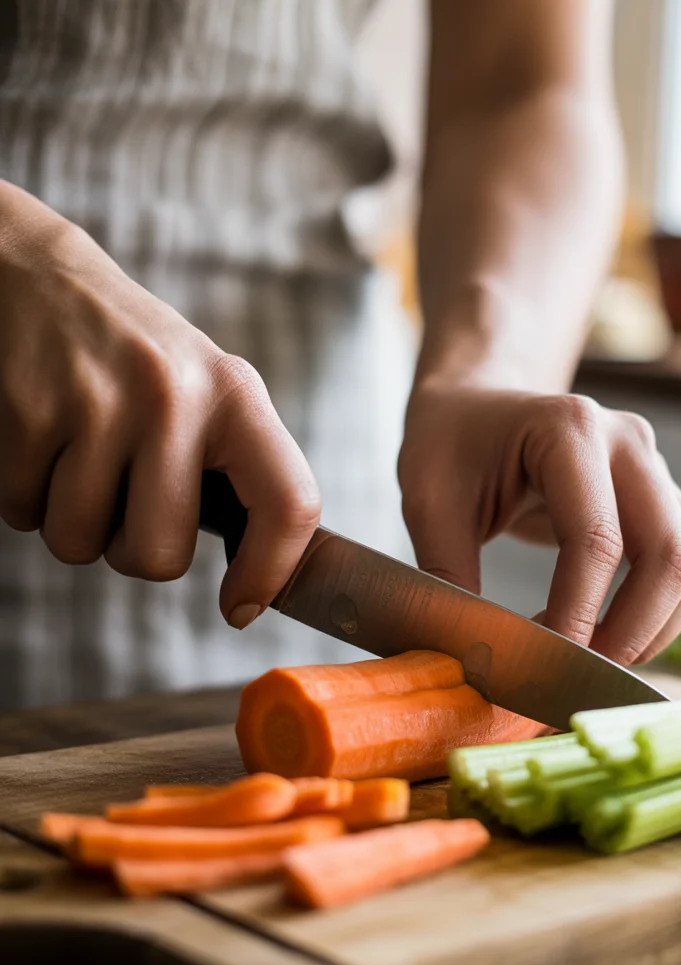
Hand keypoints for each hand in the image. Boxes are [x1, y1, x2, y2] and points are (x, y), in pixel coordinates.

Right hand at [0, 182, 318, 627]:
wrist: (38, 276)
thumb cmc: (136, 359)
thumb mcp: (207, 390)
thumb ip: (236, 470)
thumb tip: (255, 585)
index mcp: (236, 395)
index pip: (289, 503)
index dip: (270, 572)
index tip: (238, 607)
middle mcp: (174, 397)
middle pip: (159, 557)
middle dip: (132, 550)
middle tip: (124, 498)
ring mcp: (98, 404)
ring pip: (81, 545)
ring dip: (72, 523)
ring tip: (79, 459)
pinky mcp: (28, 412)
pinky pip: (22, 514)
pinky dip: (24, 497)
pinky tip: (40, 442)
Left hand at [398, 384, 680, 665]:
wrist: (478, 404)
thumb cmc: (450, 444)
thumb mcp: (427, 500)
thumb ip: (446, 574)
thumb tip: (472, 657)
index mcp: (569, 429)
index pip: (596, 540)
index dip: (578, 615)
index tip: (544, 664)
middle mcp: (629, 443)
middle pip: (670, 556)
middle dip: (630, 632)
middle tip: (574, 674)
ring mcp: (656, 469)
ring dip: (656, 629)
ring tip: (593, 660)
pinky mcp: (664, 499)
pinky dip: (664, 614)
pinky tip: (610, 636)